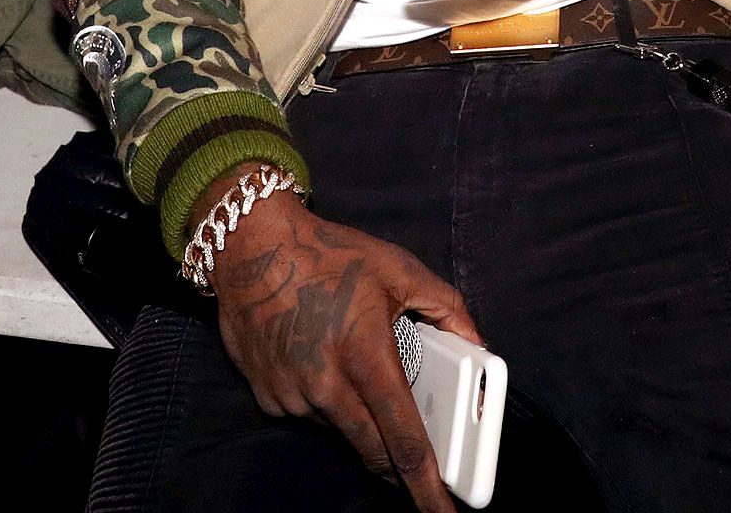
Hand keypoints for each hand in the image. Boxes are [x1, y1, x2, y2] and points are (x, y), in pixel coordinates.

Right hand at [208, 181, 481, 512]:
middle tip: (416, 470)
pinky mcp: (268, 396)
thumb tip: (479, 348)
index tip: (442, 509)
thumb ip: (448, 310)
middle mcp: (326, 384)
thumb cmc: (331, 253)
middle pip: (373, 450)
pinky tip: (322, 362)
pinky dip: (324, 402)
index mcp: (366, 354)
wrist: (251, 243)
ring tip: (356, 371)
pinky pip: (308, 416)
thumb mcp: (400, 270)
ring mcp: (292, 394)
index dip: (427, 482)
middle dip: (398, 467)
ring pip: (341, 431)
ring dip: (359, 419)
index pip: (404, 436)